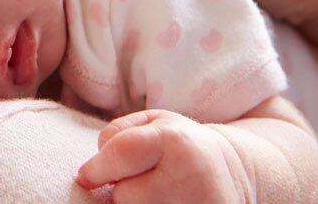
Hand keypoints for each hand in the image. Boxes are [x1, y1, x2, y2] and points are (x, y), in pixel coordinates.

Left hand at [77, 109, 250, 202]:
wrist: (231, 172)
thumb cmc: (180, 145)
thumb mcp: (153, 122)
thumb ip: (117, 134)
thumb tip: (89, 172)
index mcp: (174, 140)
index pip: (121, 154)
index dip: (96, 168)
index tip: (85, 176)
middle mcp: (189, 176)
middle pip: (125, 196)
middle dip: (122, 191)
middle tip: (140, 182)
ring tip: (154, 195)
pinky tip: (165, 203)